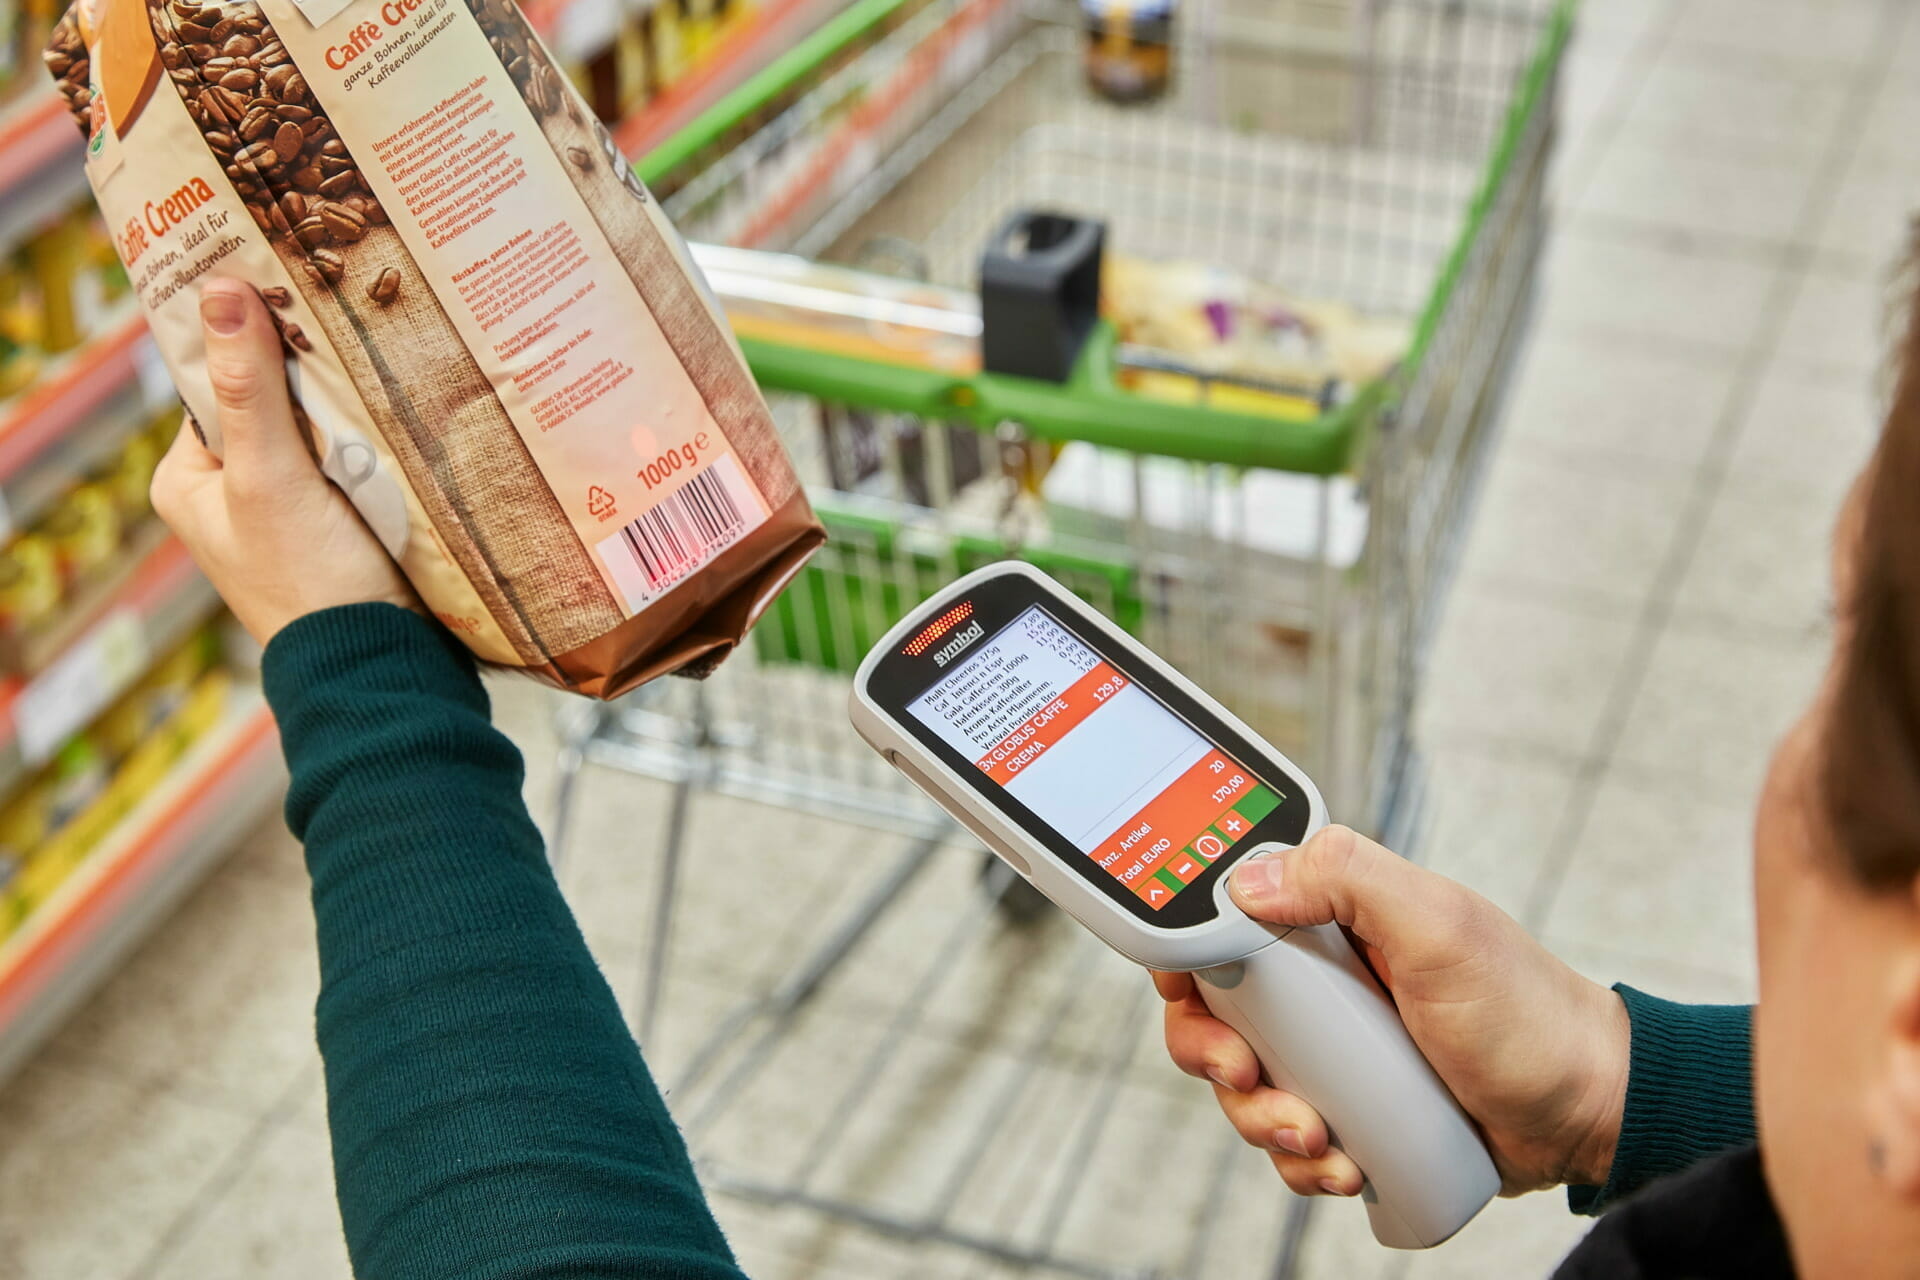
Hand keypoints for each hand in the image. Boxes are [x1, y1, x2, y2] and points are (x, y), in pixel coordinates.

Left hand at [151, 279, 417, 645]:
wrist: (378, 662)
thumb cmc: (309, 580)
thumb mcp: (270, 475)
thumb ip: (249, 388)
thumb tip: (219, 289)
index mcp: (188, 482)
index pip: (215, 382)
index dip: (250, 337)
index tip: (289, 288)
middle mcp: (232, 494)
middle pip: (269, 401)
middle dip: (307, 370)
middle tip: (346, 320)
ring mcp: (289, 510)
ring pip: (316, 428)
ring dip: (347, 404)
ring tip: (378, 361)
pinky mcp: (341, 523)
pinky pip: (353, 459)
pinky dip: (372, 438)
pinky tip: (397, 412)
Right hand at [1155, 825, 1628, 1199]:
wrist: (1586, 1111)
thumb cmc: (1525, 1010)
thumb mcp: (1437, 924)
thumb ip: (1345, 877)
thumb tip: (1245, 883)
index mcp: (1331, 919)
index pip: (1223, 922)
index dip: (1190, 962)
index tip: (1198, 998)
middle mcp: (1322, 983)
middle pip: (1212, 1014)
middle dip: (1214, 1056)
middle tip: (1247, 1076)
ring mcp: (1333, 1051)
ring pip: (1243, 1086)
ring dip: (1261, 1120)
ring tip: (1318, 1137)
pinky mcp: (1349, 1111)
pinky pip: (1287, 1140)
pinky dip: (1301, 1163)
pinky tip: (1343, 1165)